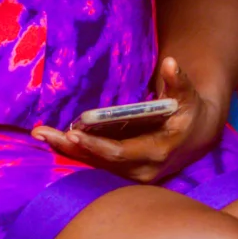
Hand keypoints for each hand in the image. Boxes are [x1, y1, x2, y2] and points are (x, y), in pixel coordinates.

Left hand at [30, 55, 221, 183]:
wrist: (196, 137)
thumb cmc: (189, 112)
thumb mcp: (188, 96)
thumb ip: (180, 81)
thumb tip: (170, 63)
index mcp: (158, 152)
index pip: (120, 153)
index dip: (96, 145)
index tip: (73, 134)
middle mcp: (143, 170)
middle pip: (100, 162)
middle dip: (70, 148)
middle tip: (42, 133)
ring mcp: (133, 175)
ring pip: (95, 165)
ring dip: (68, 150)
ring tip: (41, 134)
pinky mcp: (124, 173)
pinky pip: (96, 164)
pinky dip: (76, 152)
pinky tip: (54, 139)